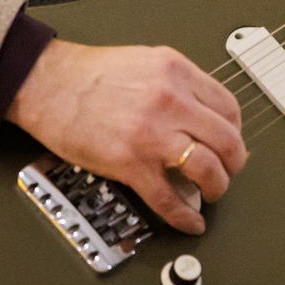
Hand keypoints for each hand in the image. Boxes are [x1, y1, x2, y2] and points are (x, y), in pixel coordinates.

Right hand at [6, 38, 246, 234]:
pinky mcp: (130, 163)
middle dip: (234, 163)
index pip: (228, 107)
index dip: (235, 131)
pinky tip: (190, 222)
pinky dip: (184, 216)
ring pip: (207, 169)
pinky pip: (168, 198)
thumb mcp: (146, 62)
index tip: (231, 143)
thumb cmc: (88, 75)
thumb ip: (177, 85)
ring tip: (211, 193)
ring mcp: (152, 134)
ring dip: (216, 187)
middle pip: (226, 140)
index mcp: (176, 72)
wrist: (48, 84)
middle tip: (228, 172)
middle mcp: (170, 100)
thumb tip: (200, 115)